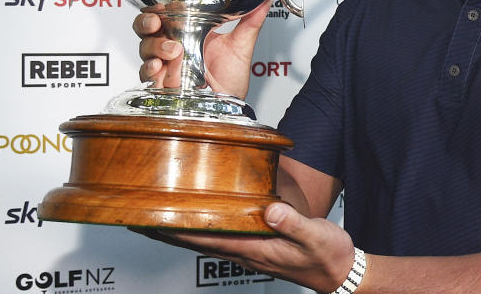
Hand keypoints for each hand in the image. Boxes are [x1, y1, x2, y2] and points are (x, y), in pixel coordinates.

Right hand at [132, 0, 272, 98]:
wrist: (232, 105)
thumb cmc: (232, 77)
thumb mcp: (242, 45)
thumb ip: (251, 21)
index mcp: (187, 31)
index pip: (165, 12)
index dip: (160, 6)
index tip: (170, 5)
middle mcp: (171, 46)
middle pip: (145, 28)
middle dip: (145, 22)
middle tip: (155, 23)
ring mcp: (166, 65)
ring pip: (145, 50)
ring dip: (155, 47)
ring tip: (173, 51)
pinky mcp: (162, 85)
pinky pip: (148, 76)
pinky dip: (151, 71)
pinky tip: (159, 68)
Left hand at [133, 203, 355, 293]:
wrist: (342, 273)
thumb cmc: (329, 256)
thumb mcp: (316, 235)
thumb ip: (292, 223)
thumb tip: (269, 209)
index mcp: (255, 248)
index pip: (206, 238)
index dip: (176, 230)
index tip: (150, 220)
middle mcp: (247, 252)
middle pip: (197, 241)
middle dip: (168, 231)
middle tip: (139, 218)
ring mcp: (251, 252)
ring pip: (206, 240)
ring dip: (181, 231)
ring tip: (159, 219)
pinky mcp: (258, 248)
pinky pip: (222, 238)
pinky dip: (203, 230)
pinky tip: (200, 223)